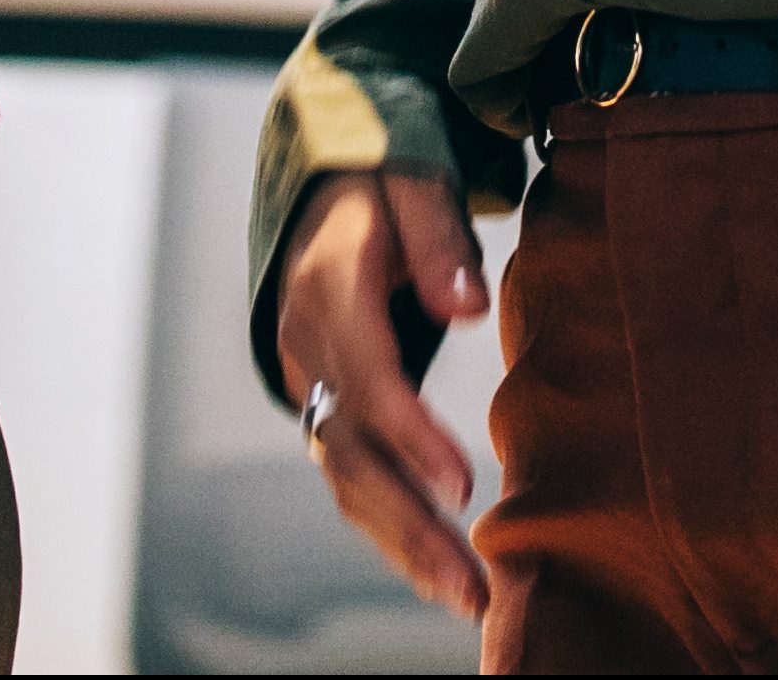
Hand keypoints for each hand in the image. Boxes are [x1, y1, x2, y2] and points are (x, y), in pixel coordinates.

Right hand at [271, 171, 490, 622]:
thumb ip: (438, 240)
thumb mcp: (411, 181)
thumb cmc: (382, 179)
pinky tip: (433, 569)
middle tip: (470, 587)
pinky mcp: (322, 397)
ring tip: (465, 599)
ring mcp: (307, 373)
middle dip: (406, 523)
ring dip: (401, 541)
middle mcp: (307, 338)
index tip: (462, 486)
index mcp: (328, 282)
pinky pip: (346, 470)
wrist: (322, 180)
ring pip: (342, 472)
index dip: (409, 434)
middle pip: (347, 446)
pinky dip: (387, 525)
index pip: (365, 373)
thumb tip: (468, 309)